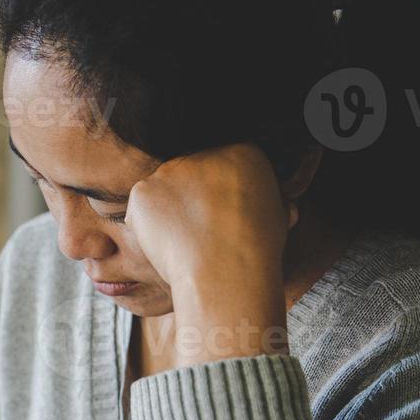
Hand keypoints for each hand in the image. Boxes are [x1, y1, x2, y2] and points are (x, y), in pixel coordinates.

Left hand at [128, 144, 295, 366]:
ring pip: (164, 191)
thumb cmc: (256, 251)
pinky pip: (142, 210)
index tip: (224, 218)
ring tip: (187, 243)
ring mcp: (168, 170)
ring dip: (170, 214)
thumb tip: (255, 203)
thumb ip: (260, 196)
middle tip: (200, 234)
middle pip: (191, 174)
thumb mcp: (277, 214)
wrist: (225, 268)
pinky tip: (168, 246)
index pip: (225, 167)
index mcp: (243, 151)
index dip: (221, 196)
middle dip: (192, 200)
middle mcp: (202, 153)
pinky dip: (148, 228)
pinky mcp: (142, 191)